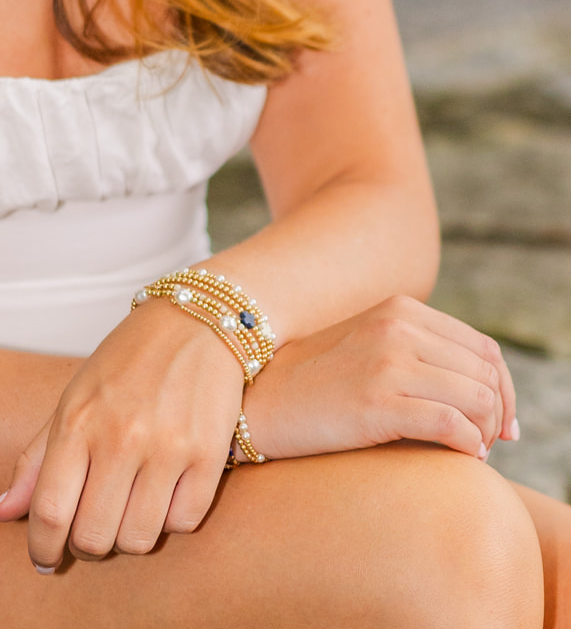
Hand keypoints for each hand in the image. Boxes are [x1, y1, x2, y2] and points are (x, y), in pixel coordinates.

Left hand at [0, 297, 243, 569]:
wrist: (196, 321)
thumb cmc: (124, 363)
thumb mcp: (71, 399)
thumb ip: (35, 459)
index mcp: (77, 420)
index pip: (49, 511)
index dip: (42, 548)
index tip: (45, 560)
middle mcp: (120, 436)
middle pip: (93, 536)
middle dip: (87, 544)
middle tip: (93, 526)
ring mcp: (167, 447)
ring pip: (137, 539)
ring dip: (129, 535)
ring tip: (130, 506)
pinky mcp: (208, 455)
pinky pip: (182, 523)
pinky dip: (170, 519)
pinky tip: (165, 491)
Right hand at [243, 295, 517, 462]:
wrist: (261, 401)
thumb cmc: (320, 383)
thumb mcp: (372, 347)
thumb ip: (418, 351)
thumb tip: (483, 390)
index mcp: (401, 309)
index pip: (483, 349)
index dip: (504, 389)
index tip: (503, 422)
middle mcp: (398, 326)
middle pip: (485, 374)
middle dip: (498, 414)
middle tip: (490, 442)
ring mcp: (387, 362)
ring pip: (477, 399)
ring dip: (485, 432)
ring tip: (473, 450)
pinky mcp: (377, 403)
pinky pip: (451, 425)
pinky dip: (468, 445)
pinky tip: (461, 456)